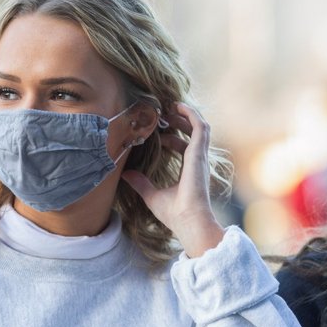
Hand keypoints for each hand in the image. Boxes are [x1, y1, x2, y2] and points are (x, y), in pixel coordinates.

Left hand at [122, 102, 223, 256]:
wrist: (188, 221)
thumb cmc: (175, 213)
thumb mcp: (151, 195)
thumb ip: (140, 183)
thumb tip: (125, 174)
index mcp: (190, 170)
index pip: (185, 147)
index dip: (174, 138)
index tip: (159, 133)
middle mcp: (198, 161)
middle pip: (192, 134)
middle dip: (179, 122)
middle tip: (163, 115)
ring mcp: (200, 156)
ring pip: (199, 126)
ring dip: (186, 114)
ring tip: (171, 106)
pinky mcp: (199, 153)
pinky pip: (200, 127)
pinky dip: (191, 114)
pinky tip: (178, 106)